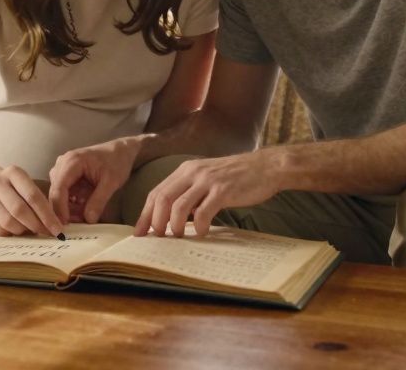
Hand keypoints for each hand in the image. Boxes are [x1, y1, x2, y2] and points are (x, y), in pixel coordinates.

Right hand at [0, 165, 64, 236]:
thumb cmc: (9, 185)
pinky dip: (10, 234)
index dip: (47, 215)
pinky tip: (16, 230)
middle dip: (37, 225)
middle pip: (20, 210)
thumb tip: (54, 224)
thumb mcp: (22, 183)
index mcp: (14, 173)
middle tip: (47, 234)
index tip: (58, 229)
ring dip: (23, 231)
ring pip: (8, 222)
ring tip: (30, 230)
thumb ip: (36, 199)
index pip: (33, 196)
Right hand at [48, 137, 140, 223]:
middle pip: (55, 192)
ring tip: (83, 218)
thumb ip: (99, 201)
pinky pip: (64, 193)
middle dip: (64, 211)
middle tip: (76, 226)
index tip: (65, 226)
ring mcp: (63, 168)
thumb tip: (88, 220)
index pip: (58, 188)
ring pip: (58, 194)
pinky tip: (83, 209)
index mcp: (72, 162)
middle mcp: (62, 163)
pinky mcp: (66, 175)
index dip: (60, 209)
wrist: (121, 150)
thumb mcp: (111, 182)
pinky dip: (72, 203)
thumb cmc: (117, 161)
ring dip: (69, 208)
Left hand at [134, 151, 277, 237]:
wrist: (266, 166)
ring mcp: (207, 180)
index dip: (145, 213)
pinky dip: (198, 226)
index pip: (156, 192)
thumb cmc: (236, 177)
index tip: (140, 232)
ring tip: (178, 237)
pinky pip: (203, 212)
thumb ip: (190, 194)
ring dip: (174, 226)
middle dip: (155, 222)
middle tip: (157, 239)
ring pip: (178, 206)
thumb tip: (173, 218)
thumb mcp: (207, 179)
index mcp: (185, 170)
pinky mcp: (223, 190)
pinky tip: (202, 233)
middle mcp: (192, 172)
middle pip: (162, 198)